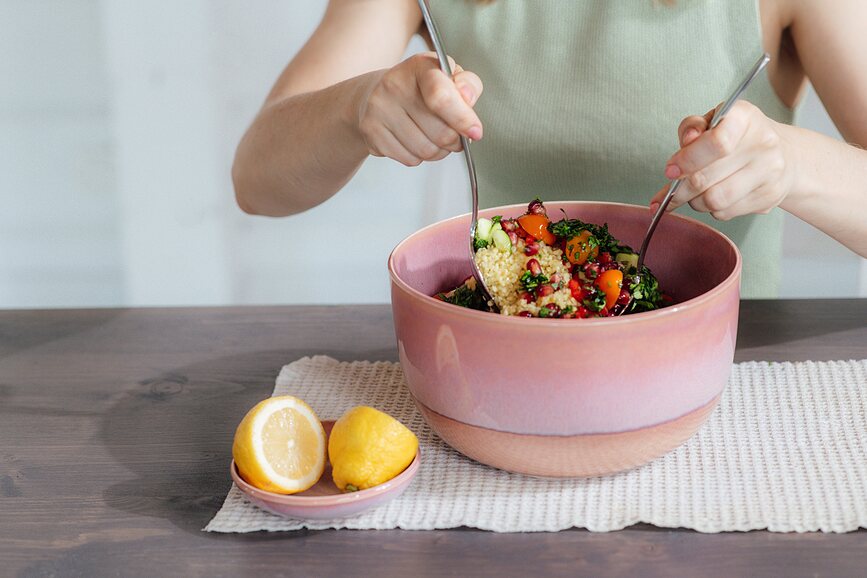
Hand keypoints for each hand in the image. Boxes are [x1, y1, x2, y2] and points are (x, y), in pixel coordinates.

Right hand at [355, 52, 482, 166]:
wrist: (374, 95)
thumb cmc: (418, 87)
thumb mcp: (447, 75)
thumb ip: (467, 83)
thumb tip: (469, 98)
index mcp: (419, 66)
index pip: (442, 97)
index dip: (463, 119)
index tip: (475, 132)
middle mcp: (394, 85)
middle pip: (440, 133)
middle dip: (455, 140)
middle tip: (454, 135)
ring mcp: (379, 110)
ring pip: (426, 151)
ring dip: (439, 151)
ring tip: (434, 137)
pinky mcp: (371, 132)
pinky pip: (410, 159)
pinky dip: (419, 157)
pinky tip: (415, 140)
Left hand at [649, 101, 795, 220]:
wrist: (784, 155)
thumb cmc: (738, 137)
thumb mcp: (713, 121)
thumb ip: (693, 127)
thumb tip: (687, 140)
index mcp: (745, 118)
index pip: (716, 142)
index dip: (687, 159)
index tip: (670, 170)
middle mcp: (763, 143)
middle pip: (706, 177)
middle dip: (680, 189)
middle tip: (671, 191)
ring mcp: (769, 172)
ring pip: (714, 200)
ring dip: (694, 201)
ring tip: (693, 194)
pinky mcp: (769, 197)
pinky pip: (725, 213)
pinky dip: (711, 209)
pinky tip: (714, 197)